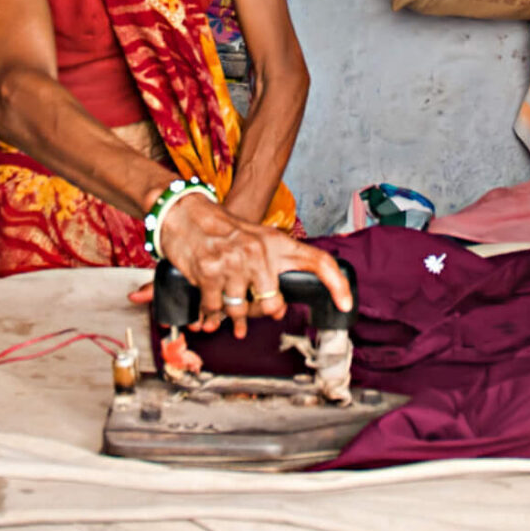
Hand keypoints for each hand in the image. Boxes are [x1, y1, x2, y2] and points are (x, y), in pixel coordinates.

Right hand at [153, 196, 352, 339]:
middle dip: (261, 313)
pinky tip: (208, 315)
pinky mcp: (210, 274)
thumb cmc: (221, 230)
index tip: (346, 302)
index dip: (336, 283)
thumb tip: (275, 309)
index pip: (317, 261)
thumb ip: (269, 268)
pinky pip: (216, 309)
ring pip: (242, 310)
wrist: (183, 213)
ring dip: (233, 317)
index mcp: (276, 243)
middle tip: (250, 310)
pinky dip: (211, 316)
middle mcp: (259, 253)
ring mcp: (234, 263)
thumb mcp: (254, 239)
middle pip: (273, 304)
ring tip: (227, 315)